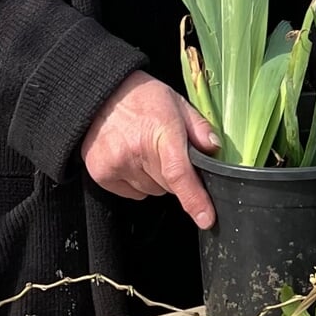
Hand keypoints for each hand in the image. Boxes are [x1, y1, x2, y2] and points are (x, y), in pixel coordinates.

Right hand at [80, 70, 217, 228]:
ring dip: (155, 178)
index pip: (179, 173)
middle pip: (169, 186)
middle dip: (175, 174)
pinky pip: (133, 193)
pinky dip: (137, 181)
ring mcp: (116, 164)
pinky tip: (132, 158)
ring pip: (152, 191)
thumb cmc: (143, 98)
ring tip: (145, 149)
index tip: (206, 219)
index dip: (194, 199)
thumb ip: (199, 128)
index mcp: (161, 131)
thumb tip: (215, 149)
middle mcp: (136, 151)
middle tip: (165, 149)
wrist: (100, 96)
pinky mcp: (101, 174)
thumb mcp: (178, 103)